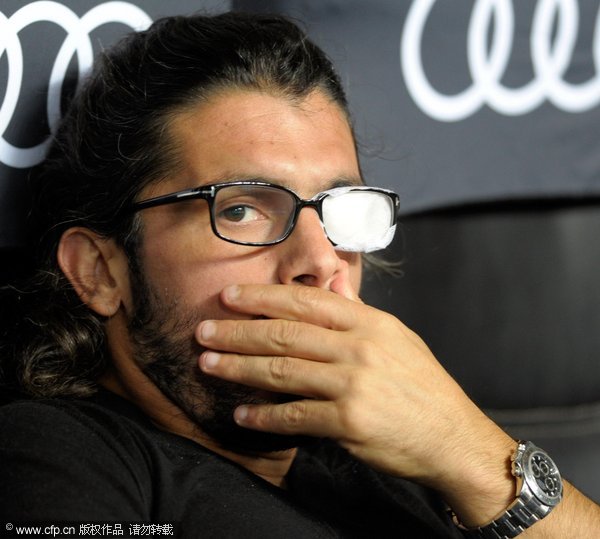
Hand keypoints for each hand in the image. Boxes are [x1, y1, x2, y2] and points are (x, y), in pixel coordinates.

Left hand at [197, 284, 513, 504]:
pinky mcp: (349, 422)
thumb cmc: (422, 385)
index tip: (229, 296)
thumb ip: (357, 311)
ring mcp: (353, 384)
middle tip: (204, 331)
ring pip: (282, 372)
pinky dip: (264, 416)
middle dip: (238, 332)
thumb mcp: (395, 337)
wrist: (452, 436)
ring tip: (208, 365)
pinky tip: (242, 415)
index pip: (305, 302)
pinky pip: (295, 416)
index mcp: (368, 323)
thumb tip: (331, 282)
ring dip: (239, 369)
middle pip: (285, 334)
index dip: (262, 298)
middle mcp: (358, 348)